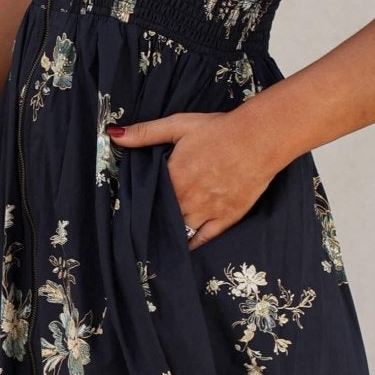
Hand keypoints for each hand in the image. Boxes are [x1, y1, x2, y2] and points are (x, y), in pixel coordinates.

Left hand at [105, 109, 279, 249]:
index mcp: (173, 177)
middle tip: (138, 228)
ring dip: (169, 234)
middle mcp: (188, 199)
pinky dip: (192, 245)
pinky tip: (182, 249)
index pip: (147, 198)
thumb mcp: (179, 125)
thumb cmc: (219, 129)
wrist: (260, 138)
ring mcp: (208, 211)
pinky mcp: (227, 218)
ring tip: (156, 241)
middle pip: (162, 217)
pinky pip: (205, 239)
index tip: (126, 210)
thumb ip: (145, 133)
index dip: (138, 204)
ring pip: (181, 230)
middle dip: (152, 220)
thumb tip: (114, 135)